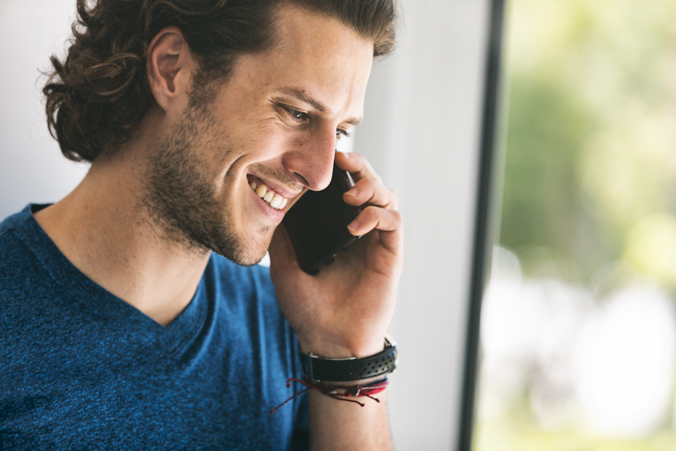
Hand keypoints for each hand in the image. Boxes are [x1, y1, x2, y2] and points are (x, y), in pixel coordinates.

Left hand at [268, 152, 402, 357]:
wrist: (328, 341)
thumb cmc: (307, 308)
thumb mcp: (283, 265)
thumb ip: (281, 236)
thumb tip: (269, 203)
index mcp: (336, 230)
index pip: (344, 187)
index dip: (339, 168)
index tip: (323, 155)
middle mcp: (359, 231)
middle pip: (369, 184)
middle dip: (359, 166)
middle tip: (343, 159)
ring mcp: (376, 242)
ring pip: (387, 198)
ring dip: (371, 187)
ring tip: (350, 196)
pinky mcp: (390, 256)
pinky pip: (394, 224)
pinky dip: (378, 215)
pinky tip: (356, 225)